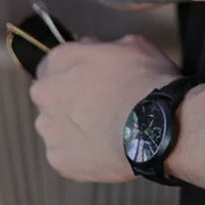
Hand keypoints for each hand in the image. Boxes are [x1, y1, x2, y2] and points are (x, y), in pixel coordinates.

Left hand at [30, 35, 179, 181]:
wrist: (157, 129)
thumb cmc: (147, 83)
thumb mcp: (132, 44)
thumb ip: (102, 47)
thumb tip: (95, 51)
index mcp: (62, 60)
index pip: (52, 62)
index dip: (72, 70)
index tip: (87, 77)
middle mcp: (47, 93)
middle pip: (48, 94)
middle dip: (66, 97)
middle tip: (97, 103)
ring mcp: (51, 129)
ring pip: (53, 126)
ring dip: (70, 126)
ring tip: (102, 128)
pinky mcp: (60, 160)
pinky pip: (64, 153)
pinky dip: (79, 151)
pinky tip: (102, 146)